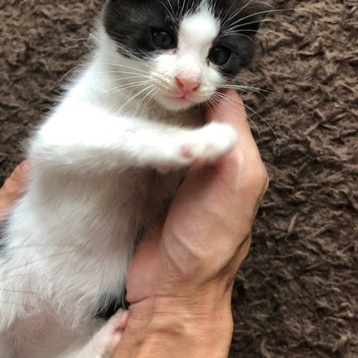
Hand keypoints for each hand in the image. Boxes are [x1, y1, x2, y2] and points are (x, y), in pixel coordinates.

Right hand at [126, 91, 268, 319]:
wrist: (172, 292)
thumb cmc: (209, 242)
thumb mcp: (236, 182)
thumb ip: (232, 138)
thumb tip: (218, 93)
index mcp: (237, 156)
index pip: (223, 102)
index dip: (201, 83)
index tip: (174, 65)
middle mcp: (209, 159)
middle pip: (190, 112)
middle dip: (170, 94)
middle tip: (143, 73)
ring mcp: (176, 172)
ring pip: (165, 127)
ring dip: (149, 112)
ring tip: (126, 90)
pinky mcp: (149, 184)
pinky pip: (144, 148)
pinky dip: (135, 134)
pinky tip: (120, 122)